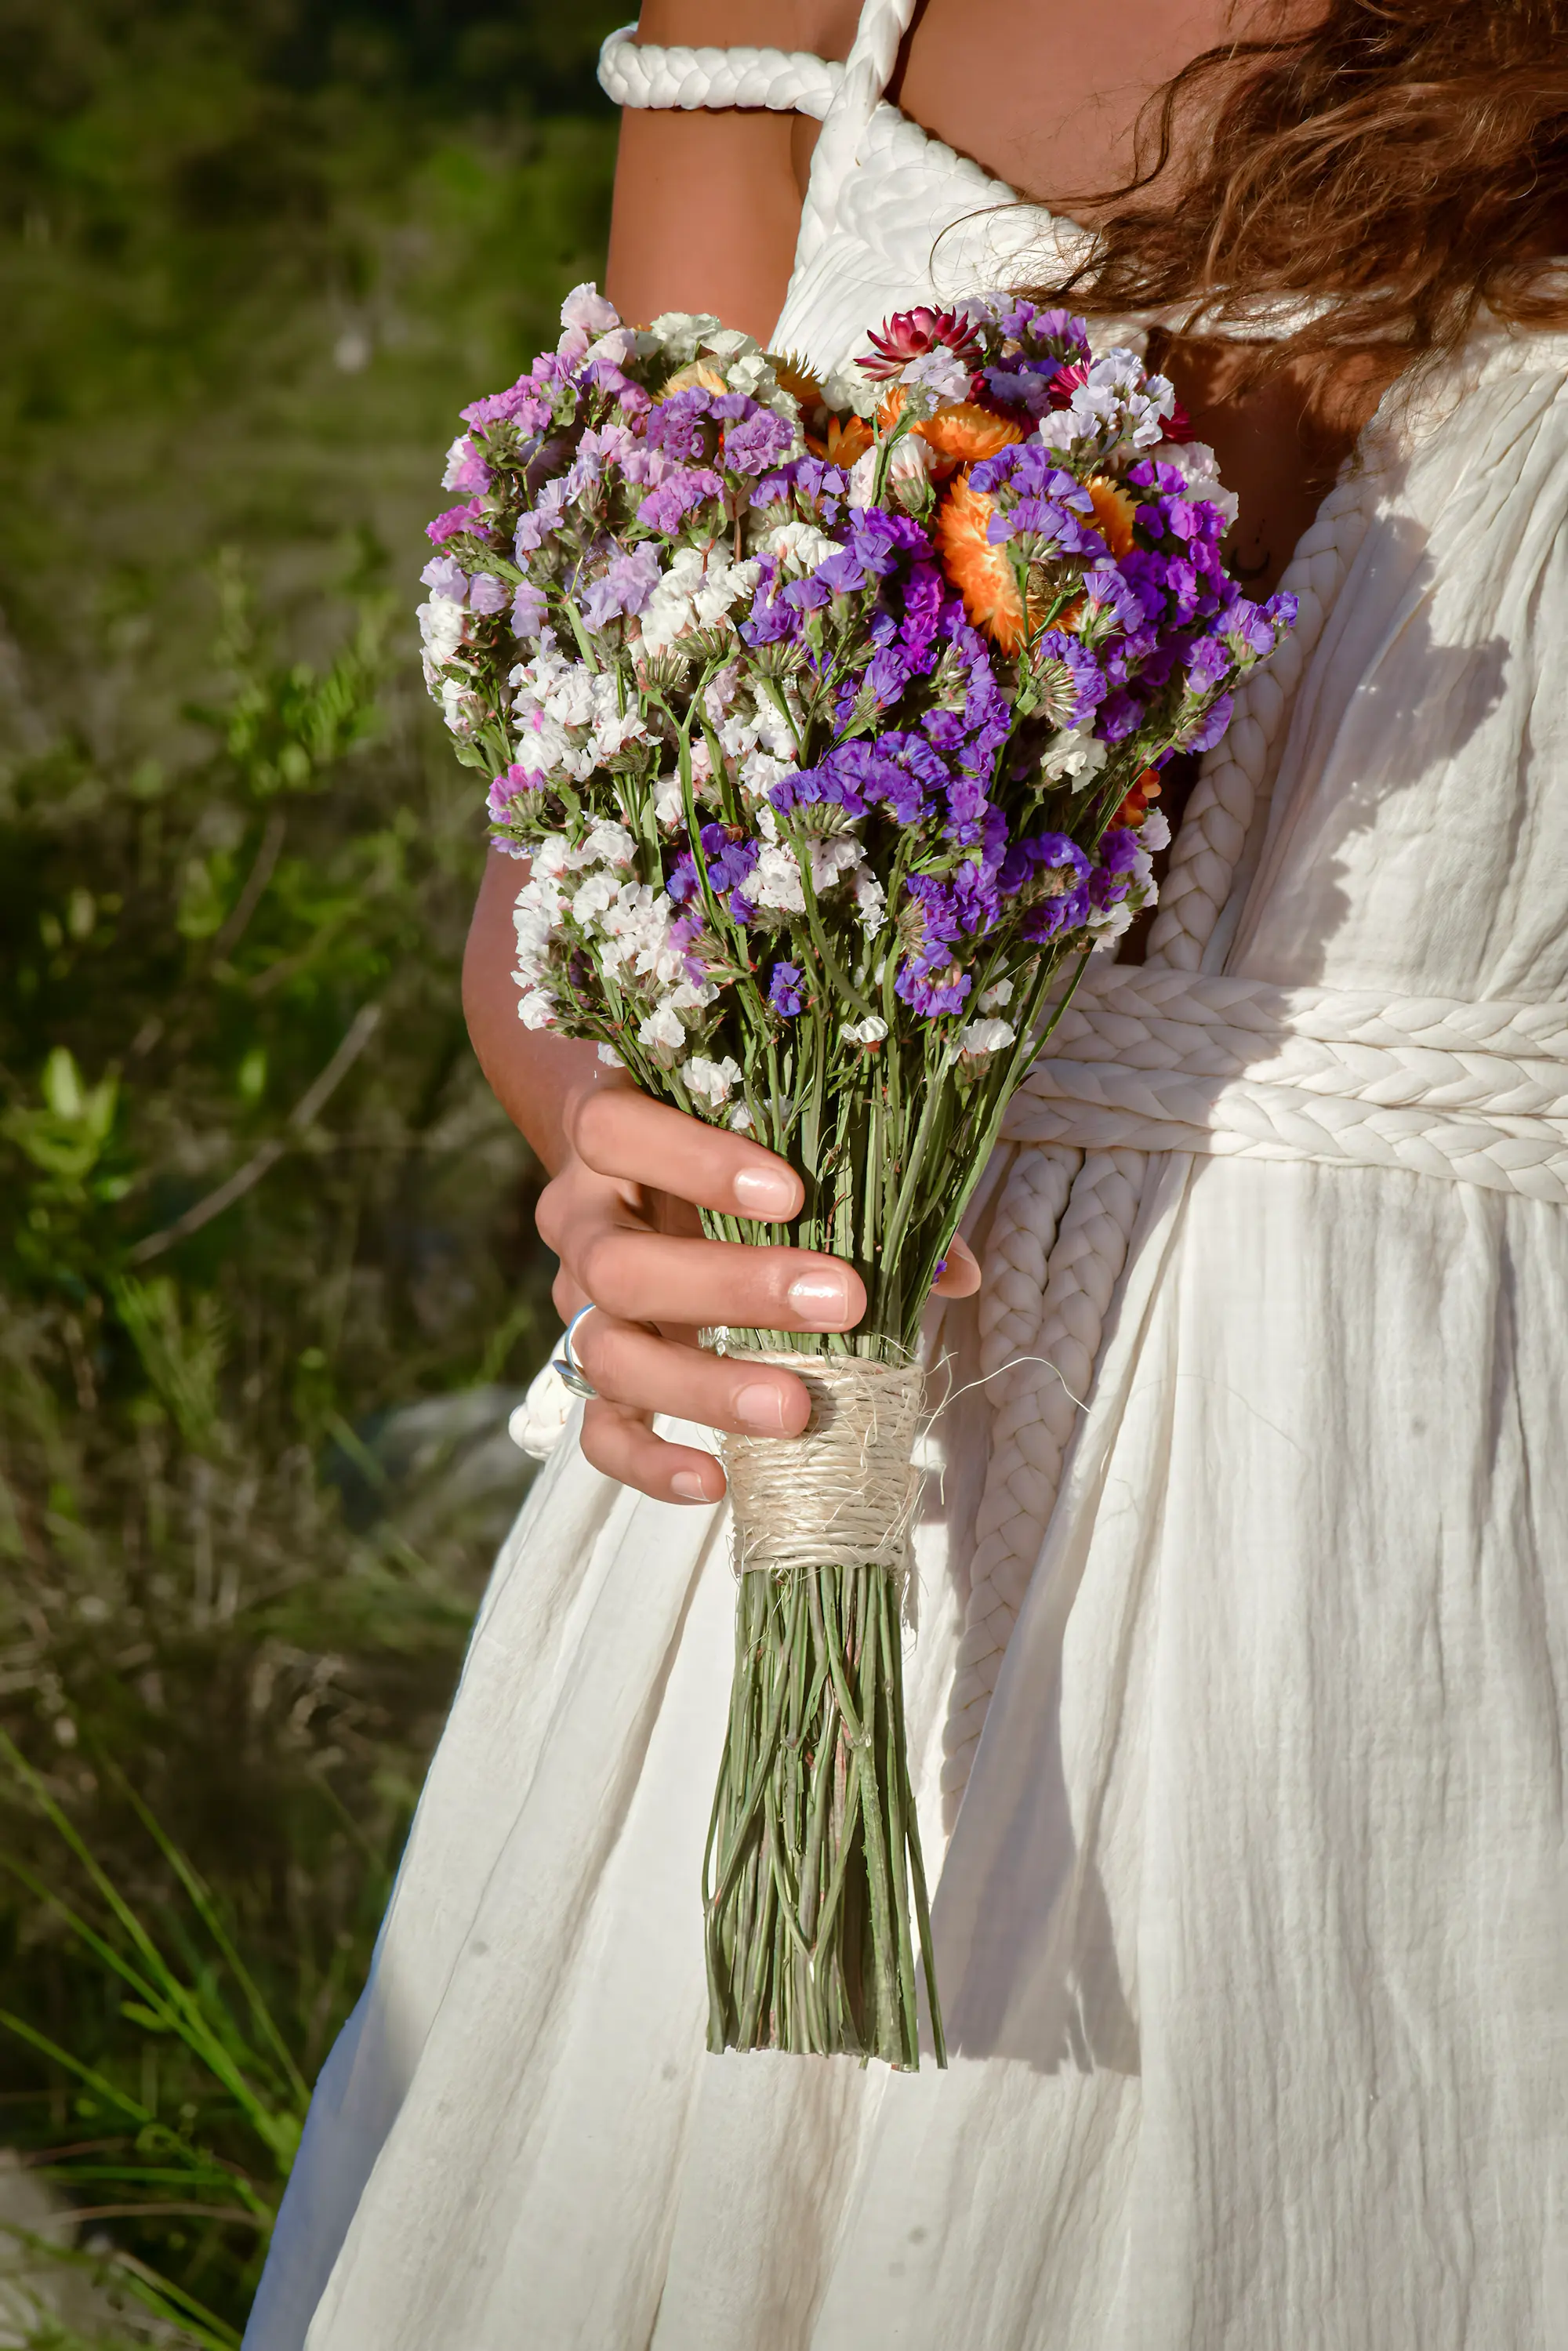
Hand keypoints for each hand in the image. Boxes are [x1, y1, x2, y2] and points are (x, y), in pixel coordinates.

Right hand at [535, 1081, 979, 1504]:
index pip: (616, 1131)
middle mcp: (580, 1222)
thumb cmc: (725, 1153)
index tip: (793, 1194)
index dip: (695, 1161)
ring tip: (797, 1407)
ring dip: (704, 1384)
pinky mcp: (590, 1374)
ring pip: (606, 1354)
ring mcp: (575, 1304)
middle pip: (619, 1265)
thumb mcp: (771, 1148)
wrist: (636, 1170)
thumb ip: (854, 1190)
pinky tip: (715, 1481)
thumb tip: (956, 1272)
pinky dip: (649, 1463)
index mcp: (610, 1140)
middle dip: (733, 1287)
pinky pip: (599, 1431)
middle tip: (841, 1300)